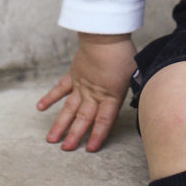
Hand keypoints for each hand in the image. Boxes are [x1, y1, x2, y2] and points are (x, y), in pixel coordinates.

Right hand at [37, 33, 136, 152]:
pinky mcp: (73, 74)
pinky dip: (49, 98)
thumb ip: (136, 87)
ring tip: (51, 139)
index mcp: (110, 95)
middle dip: (74, 135)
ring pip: (69, 108)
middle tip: (66, 149)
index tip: (90, 149)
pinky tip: (40, 108)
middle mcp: (93, 94)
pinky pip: (60, 89)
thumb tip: (145, 95)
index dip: (98, 135)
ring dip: (60, 124)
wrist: (105, 35)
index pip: (104, 120)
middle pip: (83, 118)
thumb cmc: (123, 53)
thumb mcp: (136, 73)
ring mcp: (81, 85)